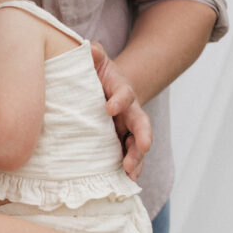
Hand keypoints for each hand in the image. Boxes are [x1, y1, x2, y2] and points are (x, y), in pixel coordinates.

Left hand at [91, 42, 150, 179]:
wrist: (105, 90)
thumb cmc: (97, 75)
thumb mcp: (95, 61)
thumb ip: (93, 54)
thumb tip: (89, 49)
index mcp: (122, 90)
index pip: (124, 94)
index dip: (119, 100)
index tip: (109, 107)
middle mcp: (130, 112)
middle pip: (141, 124)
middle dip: (142, 137)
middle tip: (142, 148)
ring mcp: (127, 129)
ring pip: (137, 145)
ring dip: (136, 159)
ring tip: (130, 173)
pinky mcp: (121, 143)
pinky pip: (129, 157)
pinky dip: (130, 170)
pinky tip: (126, 182)